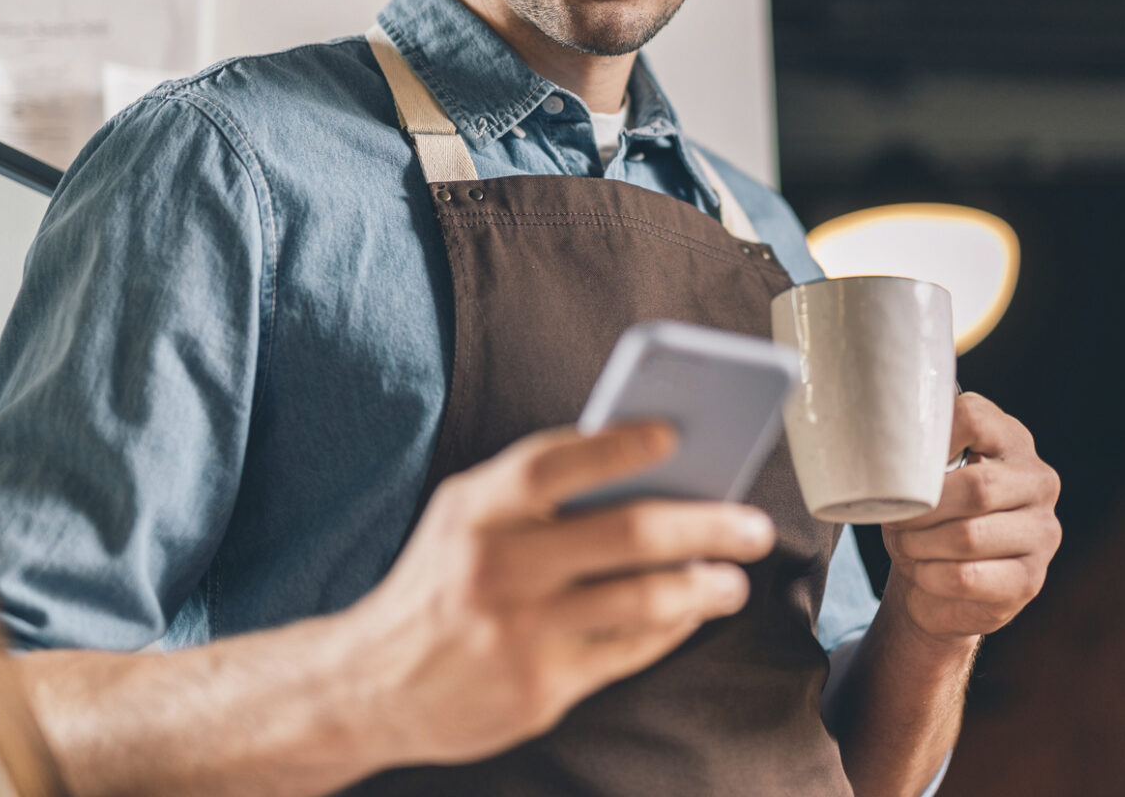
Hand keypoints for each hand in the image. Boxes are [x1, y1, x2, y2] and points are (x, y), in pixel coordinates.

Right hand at [339, 422, 775, 768]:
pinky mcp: (538, 690)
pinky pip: (630, 652)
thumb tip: (655, 465)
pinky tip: (689, 614)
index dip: (622, 445)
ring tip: (733, 580)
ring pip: (643, 602)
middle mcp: (496, 567)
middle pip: (627, 534)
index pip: (557, 462)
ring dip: (706, 587)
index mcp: (476, 507)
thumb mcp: (467, 516)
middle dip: (708, 525)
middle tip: (754, 526)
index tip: (677, 434)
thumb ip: (539, 489)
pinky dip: (672, 628)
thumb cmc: (443, 581)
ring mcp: (519, 634)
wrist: (370, 686)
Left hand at [880, 392, 1060, 646]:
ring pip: (969, 535)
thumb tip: (875, 443)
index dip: (928, 440)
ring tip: (905, 546)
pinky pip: (967, 577)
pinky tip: (923, 572)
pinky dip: (931, 576)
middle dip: (921, 509)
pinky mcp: (1030, 579)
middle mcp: (1038, 481)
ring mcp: (1042, 532)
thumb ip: (917, 452)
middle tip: (894, 520)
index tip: (899, 463)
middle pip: (976, 487)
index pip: (973, 418)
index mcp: (1012, 440)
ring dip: (921, 545)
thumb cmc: (930, 517)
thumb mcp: (925, 477)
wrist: (942, 582)